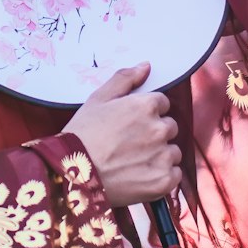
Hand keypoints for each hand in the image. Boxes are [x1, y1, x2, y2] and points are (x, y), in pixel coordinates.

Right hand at [63, 62, 181, 209]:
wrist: (74, 175)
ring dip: (160, 156)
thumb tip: (146, 66)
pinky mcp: (164, 180)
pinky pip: (174, 175)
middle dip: (155, 134)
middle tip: (131, 145)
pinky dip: (161, 177)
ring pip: (172, 152)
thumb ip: (124, 79)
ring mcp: (164, 156)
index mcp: (146, 105)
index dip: (146, 113)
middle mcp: (159, 129)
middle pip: (169, 127)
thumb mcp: (98, 99)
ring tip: (133, 163)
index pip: (162, 104)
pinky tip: (140, 177)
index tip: (132, 125)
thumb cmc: (83, 135)